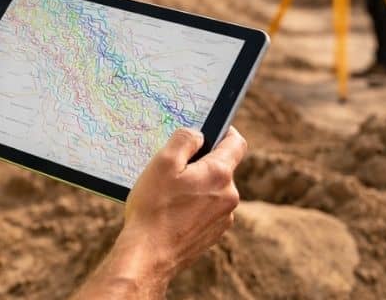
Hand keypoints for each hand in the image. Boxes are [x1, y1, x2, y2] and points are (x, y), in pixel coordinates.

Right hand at [75, 127, 246, 297]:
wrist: (149, 255)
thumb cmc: (154, 208)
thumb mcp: (163, 163)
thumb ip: (184, 140)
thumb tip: (198, 134)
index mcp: (220, 174)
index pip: (236, 143)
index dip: (224, 131)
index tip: (209, 129)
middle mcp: (229, 196)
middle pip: (221, 167)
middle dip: (200, 163)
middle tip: (173, 167)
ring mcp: (223, 218)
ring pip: (213, 190)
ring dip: (196, 186)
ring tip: (168, 194)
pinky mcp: (213, 234)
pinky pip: (207, 209)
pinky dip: (193, 206)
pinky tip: (171, 212)